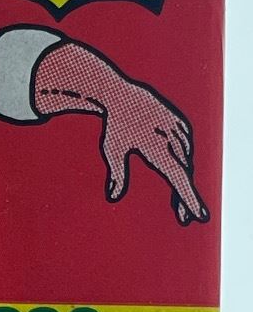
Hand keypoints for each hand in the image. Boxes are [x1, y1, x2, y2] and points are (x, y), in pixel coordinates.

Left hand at [98, 79, 206, 225]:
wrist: (121, 93)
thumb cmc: (114, 125)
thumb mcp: (112, 151)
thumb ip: (116, 175)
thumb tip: (113, 196)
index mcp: (158, 149)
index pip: (178, 181)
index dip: (189, 199)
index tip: (199, 216)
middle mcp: (173, 140)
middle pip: (183, 175)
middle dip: (184, 196)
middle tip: (185, 218)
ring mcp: (178, 130)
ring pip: (185, 161)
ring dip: (183, 179)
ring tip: (179, 202)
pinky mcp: (179, 123)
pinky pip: (185, 146)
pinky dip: (183, 160)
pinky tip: (179, 172)